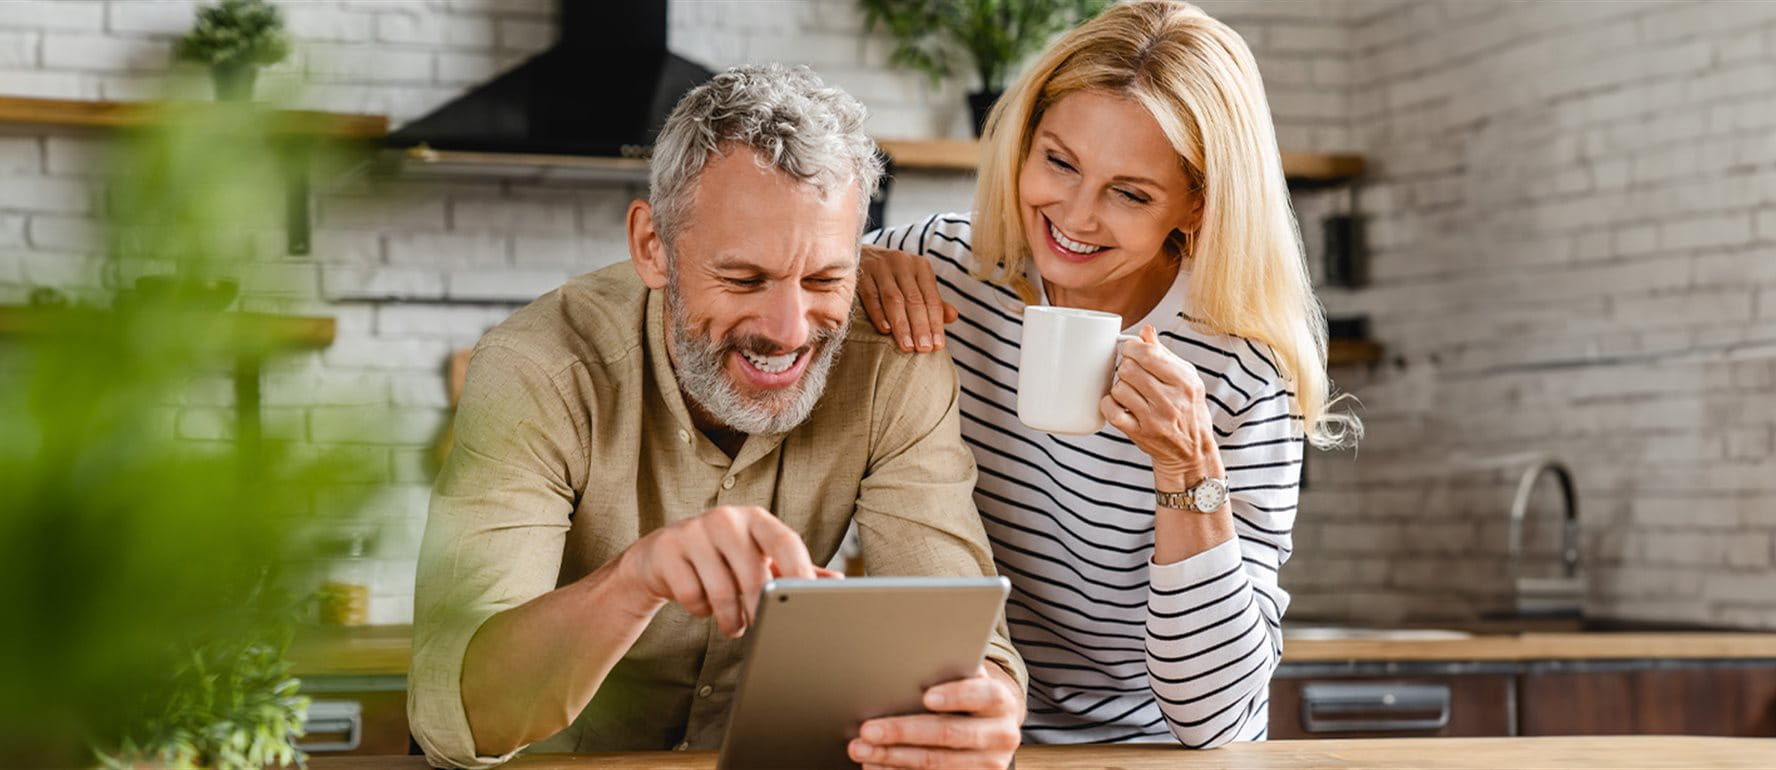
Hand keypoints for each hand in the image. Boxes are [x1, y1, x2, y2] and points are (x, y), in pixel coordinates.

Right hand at [615, 506, 840, 638]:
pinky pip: (692, 595)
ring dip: (731, 619)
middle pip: (754, 574)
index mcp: (756, 519)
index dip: (800, 571)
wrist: (661, 556)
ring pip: (721, 591)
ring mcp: (693, 531)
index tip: (808, 600)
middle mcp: (726, 518)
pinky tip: (702, 604)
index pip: (785, 541)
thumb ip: (793, 569)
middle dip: (759, 610)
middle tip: (759, 628)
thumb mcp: (758, 558)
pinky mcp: (667, 550)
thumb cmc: (721, 558)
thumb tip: (836, 581)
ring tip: (734, 625)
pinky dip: (700, 611)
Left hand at [848, 665, 1021, 769]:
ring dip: (893, 756)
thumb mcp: (969, 680)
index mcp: (1001, 701)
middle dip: (903, 731)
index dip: (956, 696)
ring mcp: (989, 764)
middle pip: (948, 733)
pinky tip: (876, 764)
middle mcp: (1001, 735)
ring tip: (862, 748)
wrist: (992, 729)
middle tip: (868, 729)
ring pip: (935, 762)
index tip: (927, 697)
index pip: (984, 695)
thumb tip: (913, 663)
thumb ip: (952, 673)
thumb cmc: (970, 696)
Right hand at [858, 243, 957, 352]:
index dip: (936, 323)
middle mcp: (902, 263)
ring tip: (906, 346)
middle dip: (920, 327)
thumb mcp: (916, 283)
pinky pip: (871, 296)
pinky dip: (878, 314)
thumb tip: (953, 317)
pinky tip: (885, 330)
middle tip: (923, 349)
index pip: (931, 298)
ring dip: (901, 325)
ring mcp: (880, 267)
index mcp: (920, 266)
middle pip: (913, 300)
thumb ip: (932, 301)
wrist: (860, 255)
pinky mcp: (861, 273)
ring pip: (893, 299)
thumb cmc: (894, 276)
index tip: (937, 346)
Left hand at [1101, 325, 1221, 488]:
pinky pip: (1111, 411)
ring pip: (1119, 388)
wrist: (1192, 452)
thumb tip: (1146, 331)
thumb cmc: (1189, 411)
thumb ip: (1165, 354)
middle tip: (1131, 374)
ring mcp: (1154, 419)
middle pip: (1128, 369)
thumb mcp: (1187, 380)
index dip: (1132, 348)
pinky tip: (1119, 404)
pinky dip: (1109, 404)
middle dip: (1126, 367)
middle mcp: (1171, 401)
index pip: (1147, 353)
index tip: (1131, 352)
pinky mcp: (1139, 434)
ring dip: (1120, 387)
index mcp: (1185, 382)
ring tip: (1130, 392)